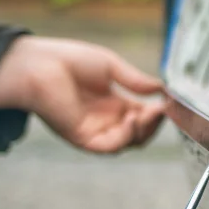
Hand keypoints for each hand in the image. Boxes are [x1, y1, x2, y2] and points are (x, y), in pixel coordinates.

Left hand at [0, 37, 165, 152]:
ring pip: (128, 143)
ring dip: (144, 131)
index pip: (142, 116)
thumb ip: (135, 81)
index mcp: (112, 104)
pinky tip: (131, 120)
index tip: (169, 101)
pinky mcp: (82, 138)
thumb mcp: (111, 67)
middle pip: (139, 133)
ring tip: (149, 114)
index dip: (157, 112)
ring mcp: (95, 130)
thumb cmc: (69, 61)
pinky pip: (110, 147)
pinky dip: (125, 137)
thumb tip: (161, 89)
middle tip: (162, 109)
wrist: (39, 65)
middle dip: (154, 124)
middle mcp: (105, 120)